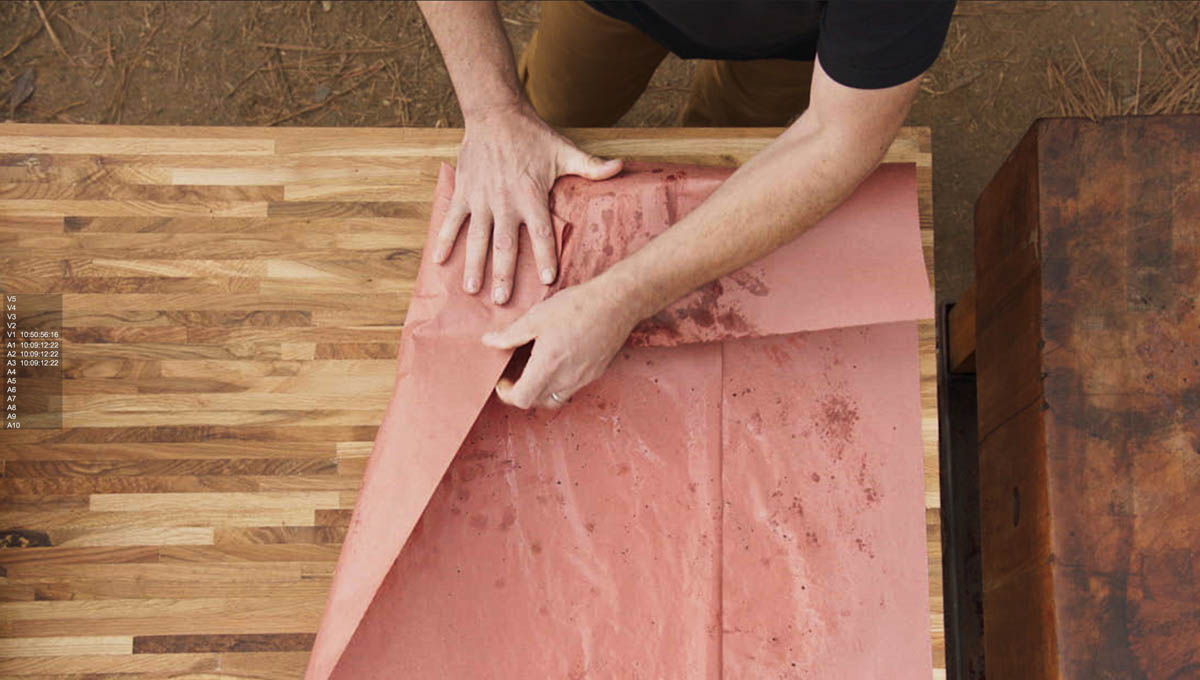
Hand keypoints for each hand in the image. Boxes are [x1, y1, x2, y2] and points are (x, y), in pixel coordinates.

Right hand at [432, 103, 622, 303]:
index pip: (541, 232)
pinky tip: (440, 261)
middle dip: (503, 274)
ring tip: (472, 290)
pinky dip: (445, 240)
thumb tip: (621, 167)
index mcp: (531, 195)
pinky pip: (452, 220)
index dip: (544, 256)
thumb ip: (591, 166)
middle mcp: (505, 201)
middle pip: (505, 244)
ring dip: (474, 265)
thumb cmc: (532, 136)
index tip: (546, 280)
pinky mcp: (464, 193)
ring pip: (477, 238)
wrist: (495, 114)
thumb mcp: (564, 151)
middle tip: (502, 301)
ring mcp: (481, 199)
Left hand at [481, 278, 640, 408]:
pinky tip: (557, 361)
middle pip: (537, 402)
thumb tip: (489, 342)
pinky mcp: (595, 373)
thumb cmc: (578, 306)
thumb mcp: (537, 316)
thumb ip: (510, 334)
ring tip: (535, 369)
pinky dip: (558, 382)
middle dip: (522, 392)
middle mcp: (567, 378)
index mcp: (548, 365)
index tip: (502, 380)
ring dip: (540, 390)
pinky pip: (571, 387)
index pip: (522, 398)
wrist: (618, 303)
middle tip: (514, 374)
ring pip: (555, 398)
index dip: (507, 394)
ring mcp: (583, 378)